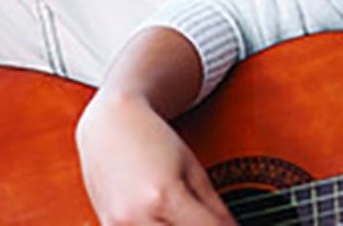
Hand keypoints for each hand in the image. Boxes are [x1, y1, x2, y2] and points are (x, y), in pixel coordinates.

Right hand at [76, 91, 234, 224]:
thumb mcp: (193, 170)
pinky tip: (164, 216)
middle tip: (209, 218)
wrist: (109, 127)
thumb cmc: (154, 141)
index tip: (233, 224)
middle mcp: (136, 217)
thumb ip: (216, 210)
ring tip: (184, 213)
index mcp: (163, 196)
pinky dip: (157, 225)